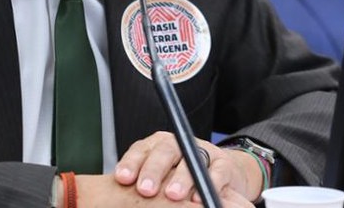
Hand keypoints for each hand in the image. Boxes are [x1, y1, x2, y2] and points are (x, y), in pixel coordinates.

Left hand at [112, 131, 262, 202]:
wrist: (222, 175)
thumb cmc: (181, 178)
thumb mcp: (161, 179)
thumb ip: (143, 181)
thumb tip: (119, 192)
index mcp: (158, 146)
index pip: (141, 149)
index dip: (131, 163)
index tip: (123, 178)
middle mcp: (180, 144)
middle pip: (165, 151)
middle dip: (154, 170)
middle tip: (146, 190)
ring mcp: (203, 152)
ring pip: (190, 159)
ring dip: (181, 178)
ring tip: (172, 195)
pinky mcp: (224, 164)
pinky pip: (216, 171)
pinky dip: (208, 183)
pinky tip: (197, 199)